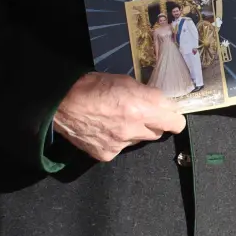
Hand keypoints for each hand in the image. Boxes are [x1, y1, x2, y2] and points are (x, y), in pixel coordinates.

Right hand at [52, 72, 185, 162]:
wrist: (61, 104)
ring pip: (139, 140)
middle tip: (142, 114)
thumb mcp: (126, 82)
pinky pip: (121, 148)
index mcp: (141, 108)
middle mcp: (134, 129)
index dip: (175, 118)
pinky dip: (117, 140)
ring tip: (117, 120)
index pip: (175, 122)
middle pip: (159, 132)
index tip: (171, 115)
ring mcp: (120, 144)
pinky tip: (105, 130)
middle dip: (154, 123)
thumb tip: (161, 103)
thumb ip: (147, 95)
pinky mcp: (107, 154)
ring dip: (135, 132)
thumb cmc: (93, 86)